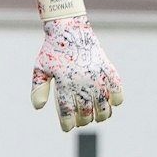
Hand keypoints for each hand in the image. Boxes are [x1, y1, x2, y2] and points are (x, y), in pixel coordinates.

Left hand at [30, 0, 124, 130]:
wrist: (69, 28)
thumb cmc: (53, 51)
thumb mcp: (40, 68)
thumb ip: (39, 87)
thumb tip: (38, 107)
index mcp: (63, 80)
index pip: (66, 109)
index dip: (67, 123)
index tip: (67, 128)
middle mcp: (80, 78)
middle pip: (86, 109)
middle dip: (83, 120)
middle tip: (81, 122)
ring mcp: (95, 72)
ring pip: (103, 102)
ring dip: (102, 114)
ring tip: (99, 117)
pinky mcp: (106, 66)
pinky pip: (116, 85)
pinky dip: (117, 97)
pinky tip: (114, 103)